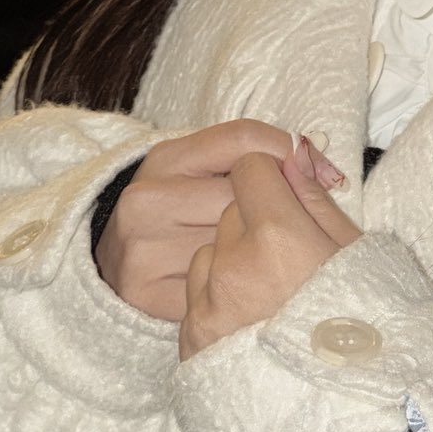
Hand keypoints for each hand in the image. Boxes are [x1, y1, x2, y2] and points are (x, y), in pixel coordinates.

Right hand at [95, 117, 345, 322]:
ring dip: (256, 251)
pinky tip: (240, 285)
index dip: (286, 151)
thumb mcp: (207, 168)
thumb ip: (258, 153)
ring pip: (231, 243)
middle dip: (273, 208)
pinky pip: (214, 287)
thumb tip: (315, 157)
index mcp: (165, 158)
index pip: (242, 139)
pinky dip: (236, 288)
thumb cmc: (182, 210)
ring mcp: (143, 248)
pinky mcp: (146, 292)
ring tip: (262, 255)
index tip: (313, 168)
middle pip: (241, 195)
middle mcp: (148, 200)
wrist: (117, 264)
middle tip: (291, 223)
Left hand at [179, 137, 362, 361]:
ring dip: (231, 263)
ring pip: (210, 253)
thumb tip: (291, 158)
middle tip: (289, 260)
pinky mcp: (193, 339)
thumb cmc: (362, 325)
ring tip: (270, 298)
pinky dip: (219, 302)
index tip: (288, 199)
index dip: (272, 178)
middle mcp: (233, 266)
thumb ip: (315, 200)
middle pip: (230, 210)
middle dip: (255, 222)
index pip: (250, 168)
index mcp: (278, 236)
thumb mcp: (354, 252)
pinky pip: (198, 297)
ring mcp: (208, 305)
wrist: (342, 409)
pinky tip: (253, 323)